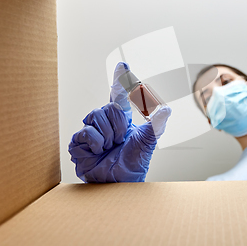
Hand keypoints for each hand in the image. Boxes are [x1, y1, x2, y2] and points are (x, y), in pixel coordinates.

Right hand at [68, 62, 171, 181]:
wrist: (120, 182)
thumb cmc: (133, 162)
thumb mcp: (147, 142)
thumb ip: (156, 124)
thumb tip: (168, 109)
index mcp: (121, 119)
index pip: (118, 95)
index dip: (120, 79)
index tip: (123, 65)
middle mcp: (104, 121)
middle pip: (108, 107)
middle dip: (118, 125)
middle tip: (120, 140)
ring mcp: (90, 130)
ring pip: (96, 116)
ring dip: (108, 135)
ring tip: (110, 147)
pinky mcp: (78, 142)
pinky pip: (86, 131)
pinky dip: (96, 143)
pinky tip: (98, 151)